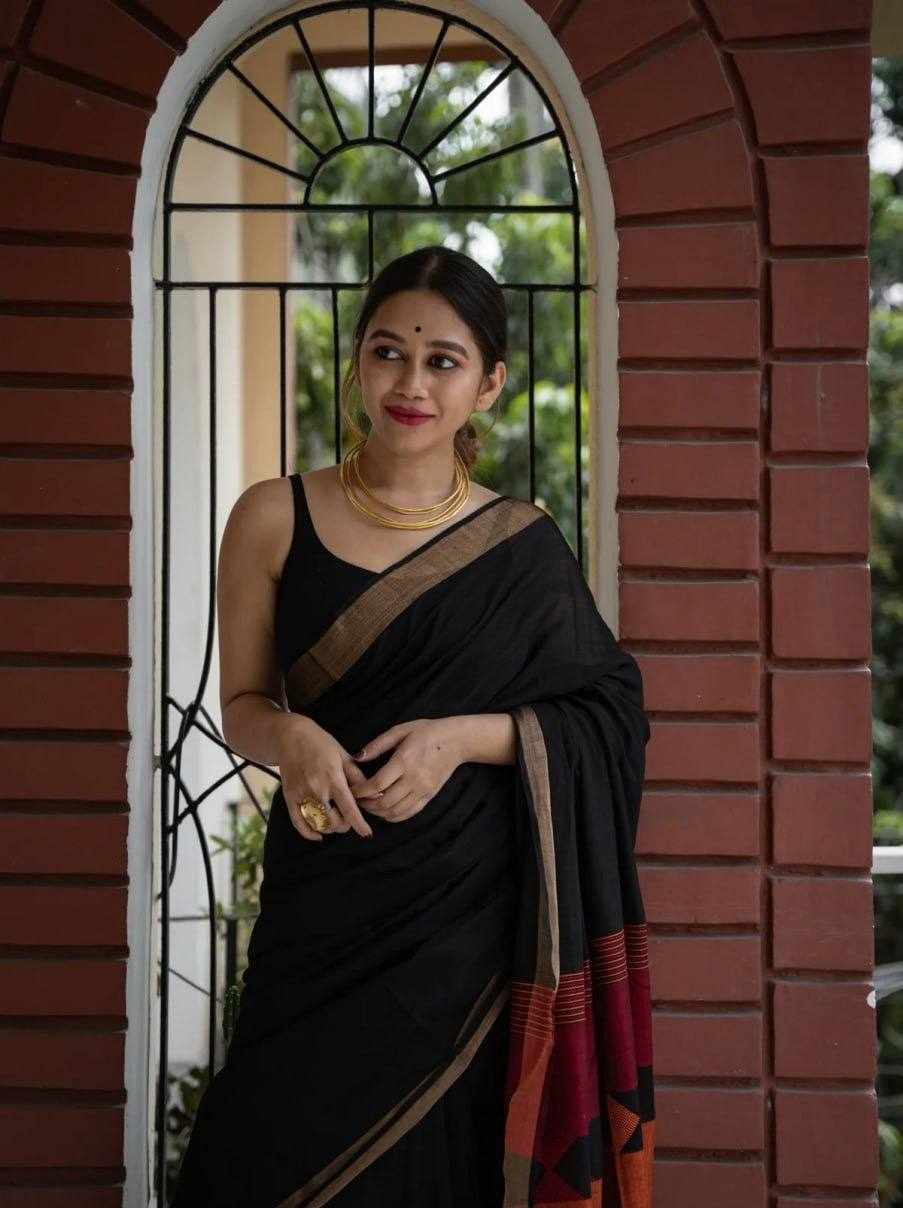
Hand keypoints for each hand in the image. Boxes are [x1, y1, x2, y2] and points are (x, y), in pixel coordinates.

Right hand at [277, 715, 373, 840]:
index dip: (359, 824)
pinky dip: (308, 832)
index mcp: (333, 778)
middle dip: (345, 825)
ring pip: (318, 823)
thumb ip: (358, 777)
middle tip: (349, 820)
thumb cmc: (321, 744)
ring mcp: (301, 794)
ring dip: (330, 828)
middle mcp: (317, 788)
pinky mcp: (289, 797)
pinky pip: (298, 822)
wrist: (290, 736)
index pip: (349, 807)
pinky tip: (318, 834)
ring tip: (336, 822)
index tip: (367, 834)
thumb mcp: (344, 756)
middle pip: (333, 820)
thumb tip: (376, 794)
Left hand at [350, 717, 466, 823]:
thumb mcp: (401, 730)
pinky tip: (384, 810)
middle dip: (366, 804)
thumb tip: (357, 757)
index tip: (351, 790)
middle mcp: (414, 779)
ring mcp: (423, 789)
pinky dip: (393, 816)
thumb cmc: (427, 732)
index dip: (360, 791)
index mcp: (404, 761)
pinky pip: (409, 813)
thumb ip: (378, 744)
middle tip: (356, 799)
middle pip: (384, 802)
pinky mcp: (429, 796)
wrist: (457, 741)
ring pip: (395, 811)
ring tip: (368, 805)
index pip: (377, 784)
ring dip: (378, 812)